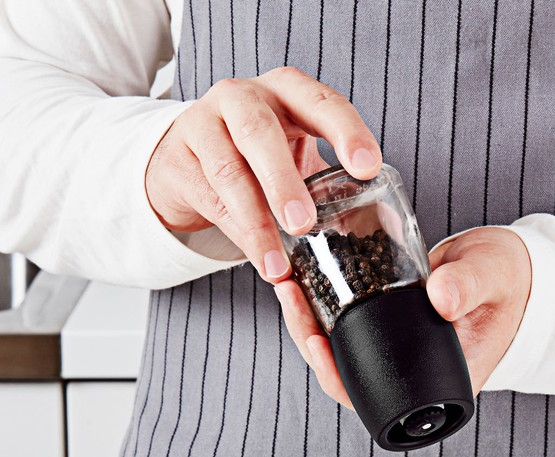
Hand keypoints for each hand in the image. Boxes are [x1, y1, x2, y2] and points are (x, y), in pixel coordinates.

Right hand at [145, 66, 381, 282]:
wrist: (188, 160)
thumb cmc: (257, 159)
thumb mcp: (295, 156)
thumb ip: (327, 179)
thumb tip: (375, 229)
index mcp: (285, 92)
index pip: (321, 102)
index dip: (346, 133)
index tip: (367, 168)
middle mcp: (242, 98)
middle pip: (260, 133)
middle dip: (283, 181)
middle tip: (303, 223)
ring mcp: (204, 124)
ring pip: (229, 172)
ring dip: (256, 223)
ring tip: (278, 266)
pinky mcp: (179, 159)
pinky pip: (210, 199)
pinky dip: (238, 235)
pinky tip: (260, 259)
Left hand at [275, 226, 531, 407]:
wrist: (511, 270)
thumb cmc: (509, 280)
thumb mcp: (492, 277)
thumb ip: (470, 285)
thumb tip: (439, 297)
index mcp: (435, 384)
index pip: (374, 399)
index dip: (337, 378)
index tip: (315, 342)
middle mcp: (410, 376)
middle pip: (346, 374)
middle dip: (309, 338)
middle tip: (290, 295)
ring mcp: (397, 352)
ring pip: (340, 349)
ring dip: (307, 321)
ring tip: (287, 283)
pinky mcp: (387, 326)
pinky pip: (346, 326)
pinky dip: (322, 306)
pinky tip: (302, 279)